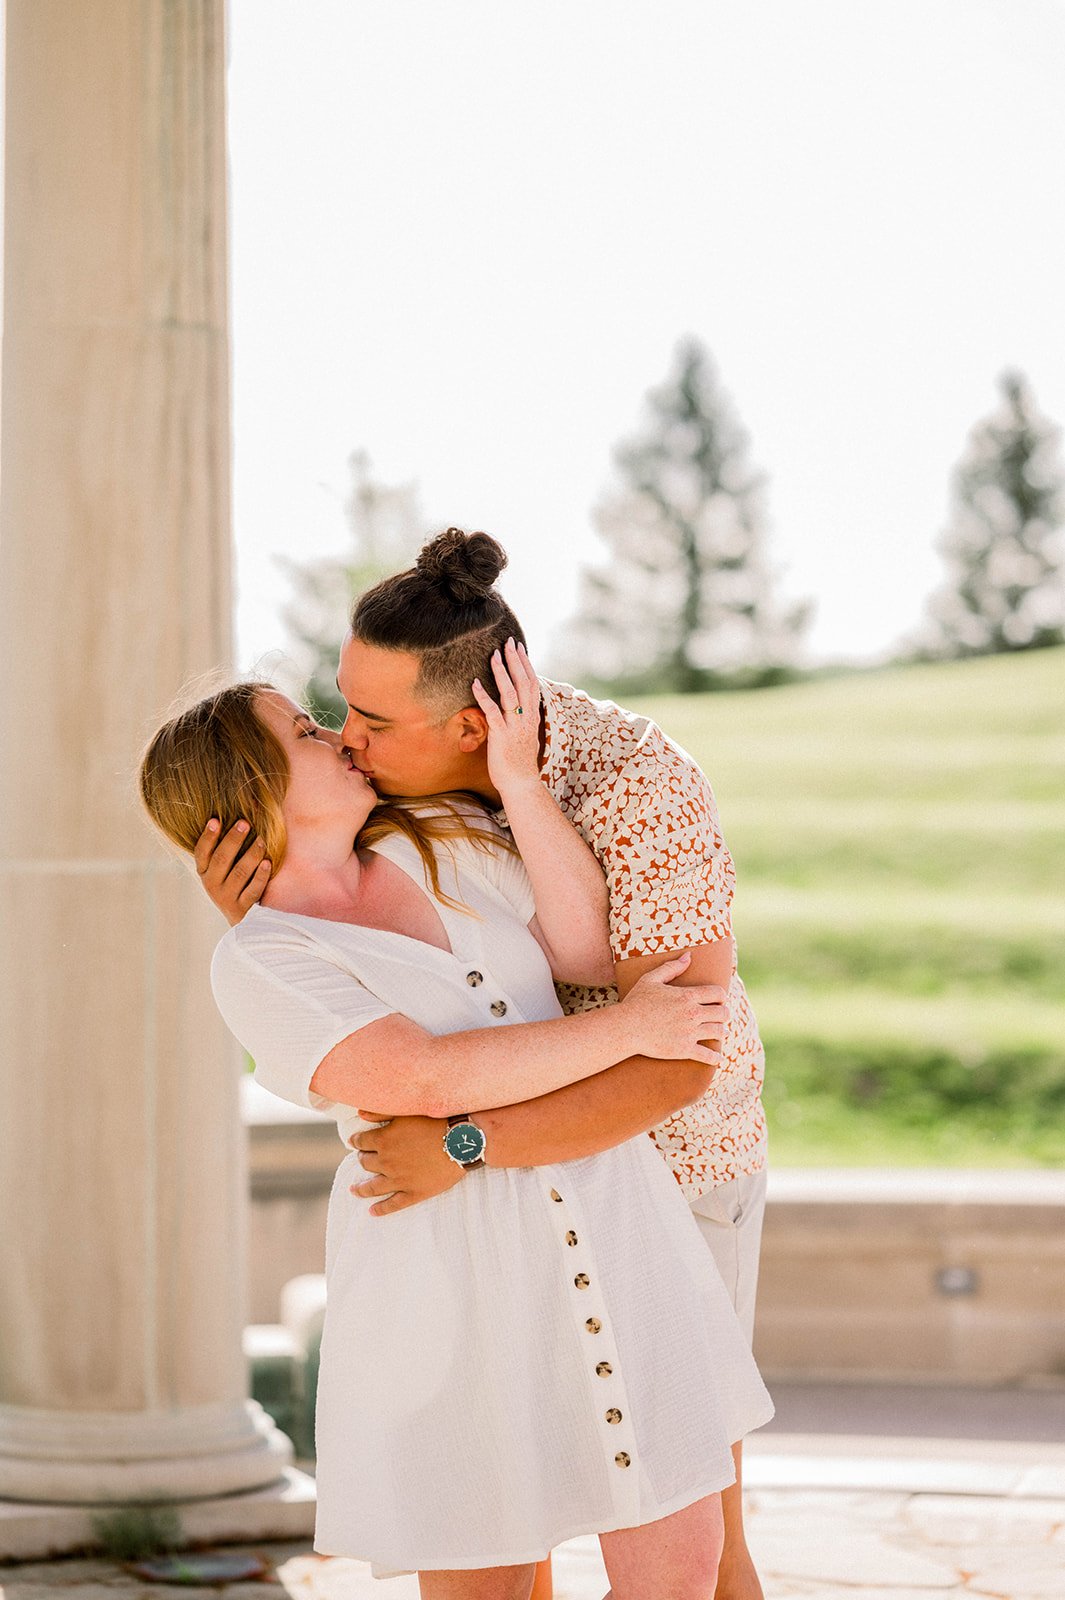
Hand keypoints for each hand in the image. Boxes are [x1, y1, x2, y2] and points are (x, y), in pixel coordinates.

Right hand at [193, 819, 271, 925]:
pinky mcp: (243, 909)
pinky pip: (253, 890)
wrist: (242, 921)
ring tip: (262, 840)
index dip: (207, 836)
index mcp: (204, 871)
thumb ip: (226, 846)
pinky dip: (260, 876)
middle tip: (245, 823)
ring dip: (251, 855)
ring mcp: (227, 898)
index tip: (215, 820)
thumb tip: (242, 812)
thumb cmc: (234, 882)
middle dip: (233, 840)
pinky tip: (268, 863)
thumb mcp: (224, 868)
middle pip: (221, 859)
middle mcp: (211, 884)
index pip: (201, 852)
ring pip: (239, 874)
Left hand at [349, 1113, 466, 1215]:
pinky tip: (372, 1212)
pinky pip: (393, 1204)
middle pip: (365, 1163)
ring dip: (360, 1189)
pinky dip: (381, 1209)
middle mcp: (387, 1162)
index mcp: (384, 1140)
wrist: (461, 1142)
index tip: (355, 1142)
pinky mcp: (414, 1193)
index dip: (357, 1141)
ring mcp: (399, 1180)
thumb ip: (380, 1112)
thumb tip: (359, 1113)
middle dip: (362, 1159)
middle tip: (362, 1158)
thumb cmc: (435, 1121)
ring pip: (373, 1187)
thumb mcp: (406, 1111)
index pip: (361, 1142)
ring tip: (353, 1190)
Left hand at [470, 639, 542, 798]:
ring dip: (502, 673)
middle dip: (516, 661)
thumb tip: (517, 706)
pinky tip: (474, 683)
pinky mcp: (501, 735)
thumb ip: (521, 719)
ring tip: (494, 655)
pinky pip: (492, 712)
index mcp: (532, 716)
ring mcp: (514, 726)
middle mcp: (526, 718)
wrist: (521, 784)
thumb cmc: (520, 762)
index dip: (526, 664)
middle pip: (523, 683)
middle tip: (508, 641)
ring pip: (510, 693)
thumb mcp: (525, 736)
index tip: (519, 647)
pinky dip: (483, 696)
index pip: (532, 684)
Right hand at [618, 953, 728, 1066]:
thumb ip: (672, 967)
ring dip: (722, 1032)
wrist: (626, 1028)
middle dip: (724, 1014)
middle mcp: (692, 1014)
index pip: (718, 994)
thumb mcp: (651, 979)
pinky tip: (717, 1057)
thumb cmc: (636, 1002)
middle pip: (722, 1013)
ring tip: (722, 1033)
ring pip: (718, 1032)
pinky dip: (715, 1057)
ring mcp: (689, 1033)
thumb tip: (689, 955)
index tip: (719, 1000)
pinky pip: (707, 1055)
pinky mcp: (684, 1050)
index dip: (722, 996)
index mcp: (687, 996)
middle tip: (721, 1016)